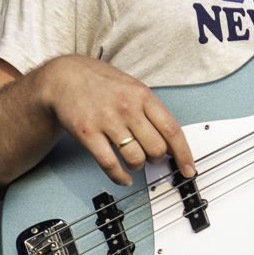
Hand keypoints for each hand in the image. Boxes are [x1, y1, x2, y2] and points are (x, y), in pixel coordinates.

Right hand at [38, 55, 195, 186]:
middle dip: (157, 159)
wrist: (64, 78)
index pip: (172, 129)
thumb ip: (151, 110)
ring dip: (138, 167)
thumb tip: (170, 140)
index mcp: (143, 96)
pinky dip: (120, 177)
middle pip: (156, 147)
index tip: (189, 168)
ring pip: (135, 158)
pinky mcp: (88, 134)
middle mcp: (127, 108)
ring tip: (134, 163)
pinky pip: (109, 164)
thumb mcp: (132, 87)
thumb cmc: (101, 83)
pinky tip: (123, 177)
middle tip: (152, 158)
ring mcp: (107, 121)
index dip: (184, 153)